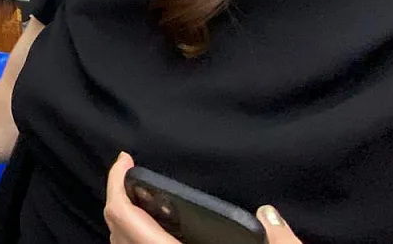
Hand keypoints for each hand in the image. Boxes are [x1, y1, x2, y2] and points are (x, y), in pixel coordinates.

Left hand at [104, 152, 302, 243]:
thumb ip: (277, 242)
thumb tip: (270, 214)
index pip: (121, 214)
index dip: (116, 182)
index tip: (125, 158)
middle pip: (114, 228)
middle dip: (119, 197)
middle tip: (134, 174)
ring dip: (126, 220)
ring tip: (146, 198)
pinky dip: (138, 237)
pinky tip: (163, 230)